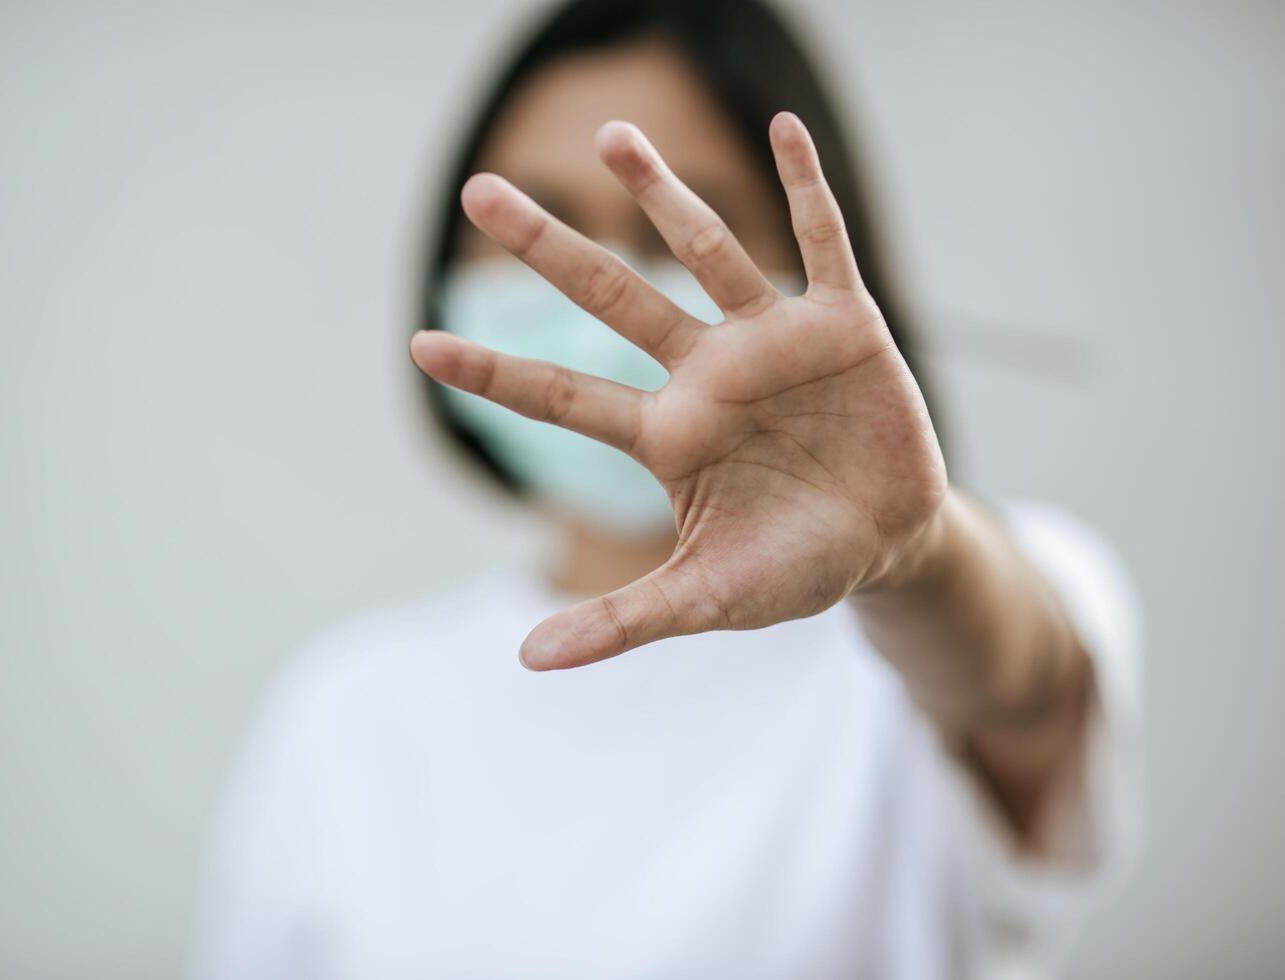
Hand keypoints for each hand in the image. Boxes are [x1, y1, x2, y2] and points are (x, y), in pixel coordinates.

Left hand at [410, 112, 947, 669]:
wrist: (889, 542)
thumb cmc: (791, 567)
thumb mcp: (706, 598)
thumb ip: (622, 620)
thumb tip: (525, 661)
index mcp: (665, 435)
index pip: (562, 394)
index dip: (494, 372)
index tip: (419, 345)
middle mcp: (706, 373)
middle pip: (612, 298)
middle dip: (547, 250)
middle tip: (478, 192)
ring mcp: (771, 341)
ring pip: (707, 251)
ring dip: (661, 195)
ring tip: (610, 138)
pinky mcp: (843, 323)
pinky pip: (822, 242)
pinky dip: (805, 187)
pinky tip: (781, 128)